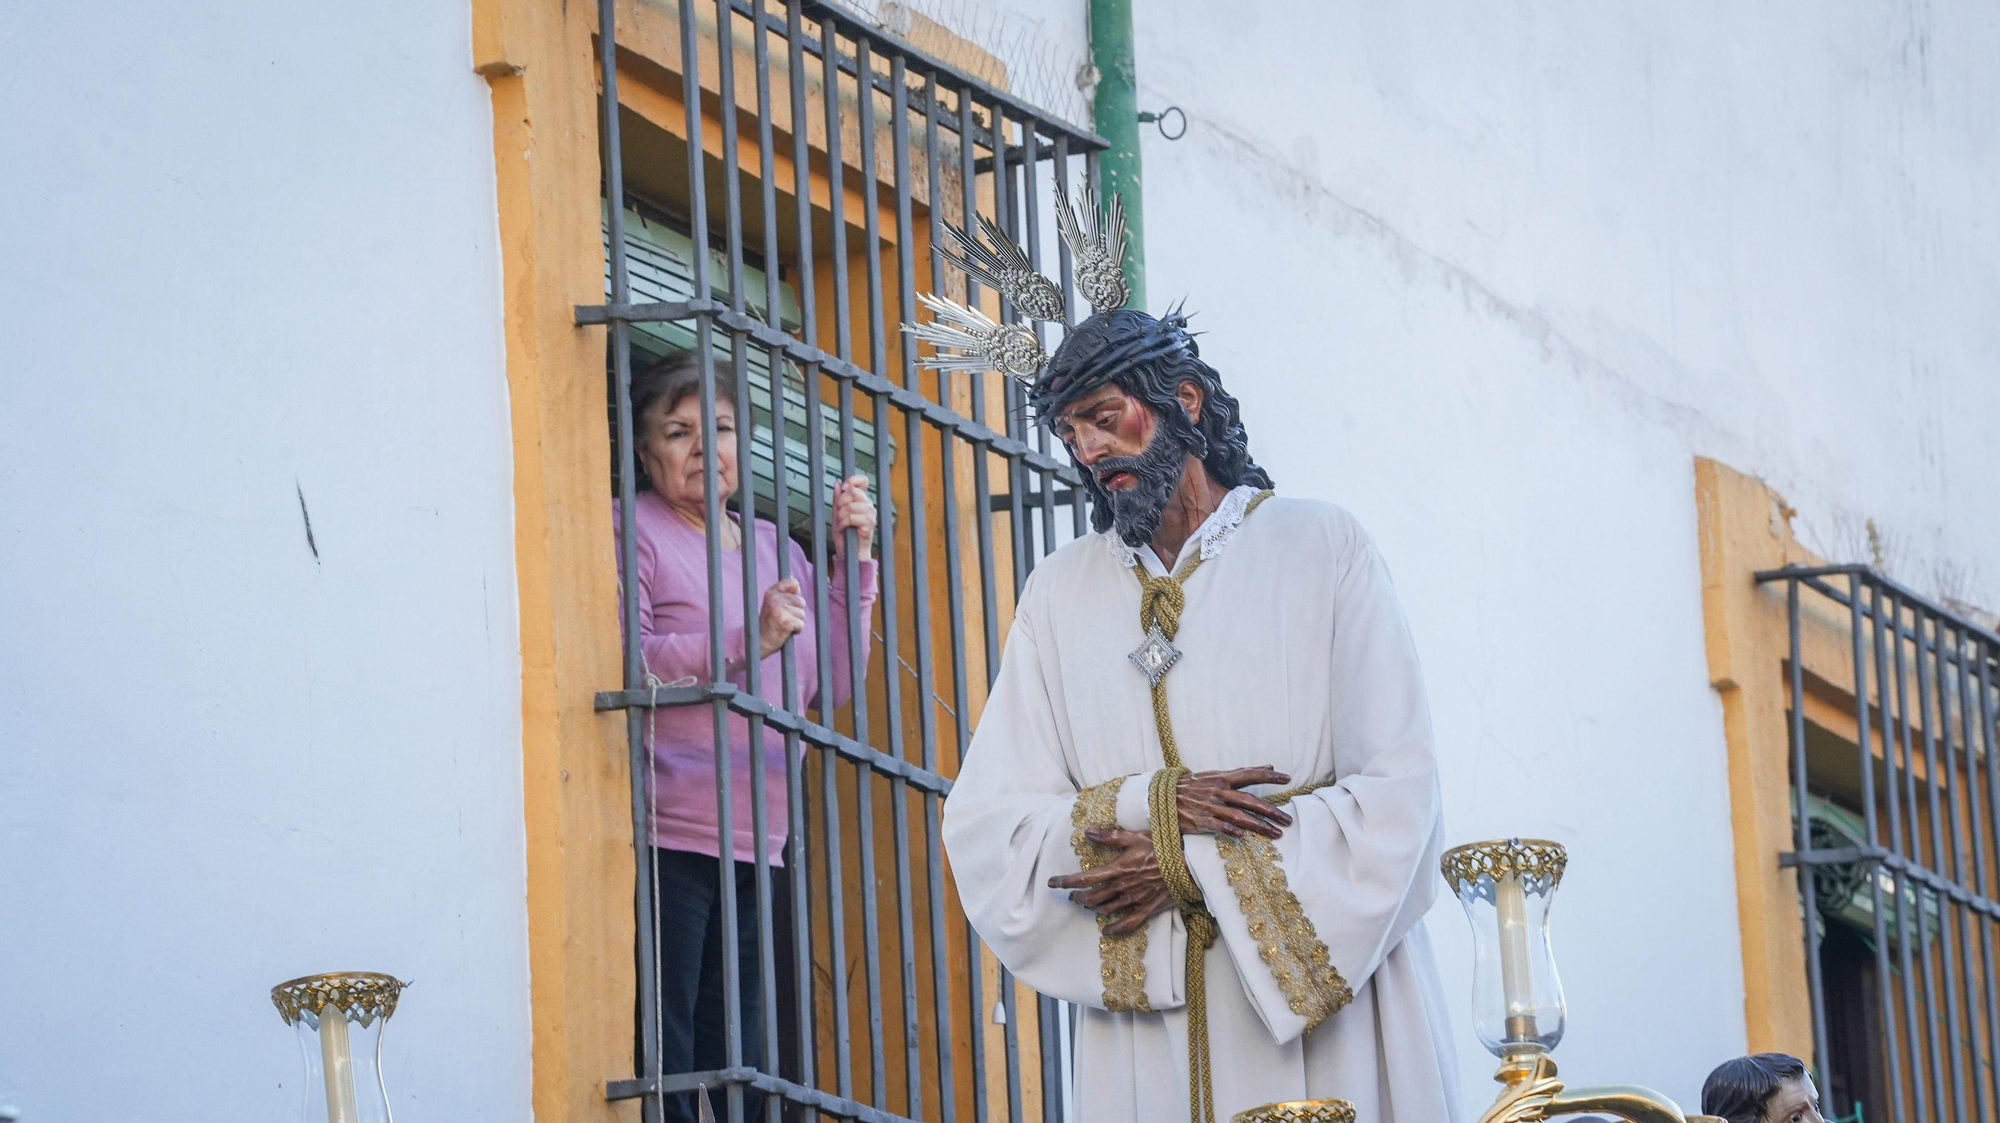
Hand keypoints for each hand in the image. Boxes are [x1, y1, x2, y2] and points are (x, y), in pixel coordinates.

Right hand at [757, 577, 806, 657]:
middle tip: (783, 618)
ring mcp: (779, 610)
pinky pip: (801, 624)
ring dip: (796, 622)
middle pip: (801, 601)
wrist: (759, 642)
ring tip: (783, 625)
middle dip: (796, 612)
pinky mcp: (785, 621)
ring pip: (802, 613)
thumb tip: (796, 583)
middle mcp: (774, 599)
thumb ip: (784, 593)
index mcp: (771, 593)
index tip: (788, 604)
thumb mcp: (773, 604)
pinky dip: (797, 630)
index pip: (793, 583)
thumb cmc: (769, 624)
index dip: (795, 594)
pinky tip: (786, 631)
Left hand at [830, 475, 876, 560]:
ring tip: (841, 524)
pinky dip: (844, 523)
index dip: (852, 481)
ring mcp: (871, 515)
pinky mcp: (870, 525)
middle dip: (841, 502)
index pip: (863, 481)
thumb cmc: (845, 534)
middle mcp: (869, 505)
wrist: (849, 552)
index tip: (843, 488)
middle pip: (854, 492)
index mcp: (862, 500)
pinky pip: (853, 518)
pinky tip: (844, 529)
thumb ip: (838, 498)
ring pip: (851, 506)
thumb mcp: (837, 513)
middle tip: (838, 513)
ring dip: (841, 516)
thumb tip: (837, 483)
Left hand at [1047, 828, 1175, 936]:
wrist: (1189, 865)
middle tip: (1072, 895)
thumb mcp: (1136, 837)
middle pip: (1091, 898)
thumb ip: (1110, 836)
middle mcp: (1122, 887)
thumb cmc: (1163, 847)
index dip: (1065, 881)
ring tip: (1087, 904)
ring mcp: (1134, 900)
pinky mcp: (1147, 909)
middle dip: (1078, 897)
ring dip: (1092, 909)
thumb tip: (1087, 831)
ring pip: (1106, 910)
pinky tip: (1107, 931)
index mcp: (1117, 868)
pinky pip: (1127, 924)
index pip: (1084, 878)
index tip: (1052, 883)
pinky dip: (1115, 929)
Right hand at [1177, 766, 1292, 838]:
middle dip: (1271, 810)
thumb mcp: (1215, 775)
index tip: (1287, 779)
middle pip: (1250, 800)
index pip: (1250, 775)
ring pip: (1240, 816)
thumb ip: (1242, 773)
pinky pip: (1219, 826)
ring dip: (1260, 825)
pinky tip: (1242, 836)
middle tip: (1288, 819)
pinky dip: (1231, 830)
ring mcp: (1210, 807)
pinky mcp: (1201, 821)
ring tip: (1276, 833)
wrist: (1163, 797)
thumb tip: (1269, 765)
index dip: (1269, 776)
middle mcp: (1218, 791)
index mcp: (1222, 778)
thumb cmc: (1193, 786)